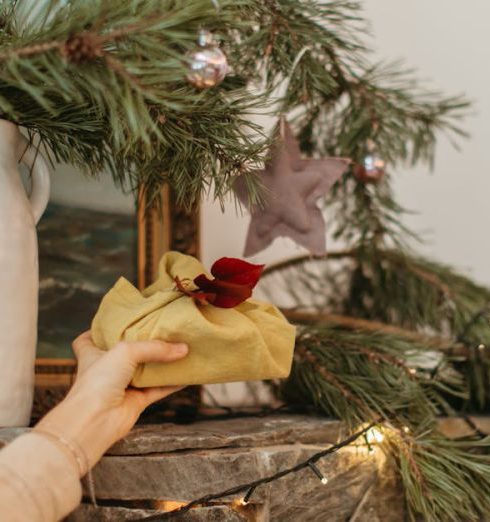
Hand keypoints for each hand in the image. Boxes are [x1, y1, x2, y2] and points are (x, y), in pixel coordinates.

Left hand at [35, 331, 187, 470]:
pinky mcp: (136, 401)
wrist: (94, 421)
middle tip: (160, 331)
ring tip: (181, 349)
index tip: (112, 323)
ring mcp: (122, 386)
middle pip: (126, 353)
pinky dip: (173, 382)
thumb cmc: (97, 383)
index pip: (87, 341)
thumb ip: (154, 348)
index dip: (98, 332)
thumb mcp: (125, 352)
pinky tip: (187, 375)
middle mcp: (107, 369)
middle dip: (142, 344)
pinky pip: (159, 389)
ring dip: (163, 362)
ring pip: (146, 371)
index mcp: (93, 354)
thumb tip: (182, 348)